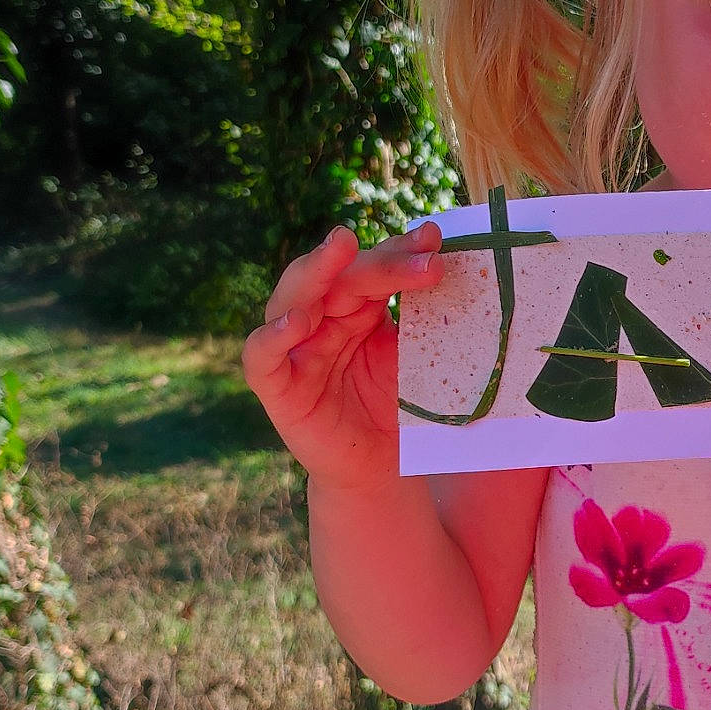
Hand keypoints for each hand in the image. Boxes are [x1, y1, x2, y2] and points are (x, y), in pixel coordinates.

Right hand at [241, 222, 444, 494]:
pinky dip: (272, 338)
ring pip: (291, 299)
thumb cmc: (397, 408)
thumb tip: (449, 265)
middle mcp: (319, 319)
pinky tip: (297, 323)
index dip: (400, 251)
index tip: (434, 240)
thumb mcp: (414, 357)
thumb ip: (422, 316)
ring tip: (341, 248)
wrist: (381, 470)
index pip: (372, 268)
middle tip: (417, 250)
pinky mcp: (276, 389)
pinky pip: (260, 358)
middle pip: (338, 277)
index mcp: (353, 306)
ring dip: (316, 271)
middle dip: (378, 261)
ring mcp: (293, 351)